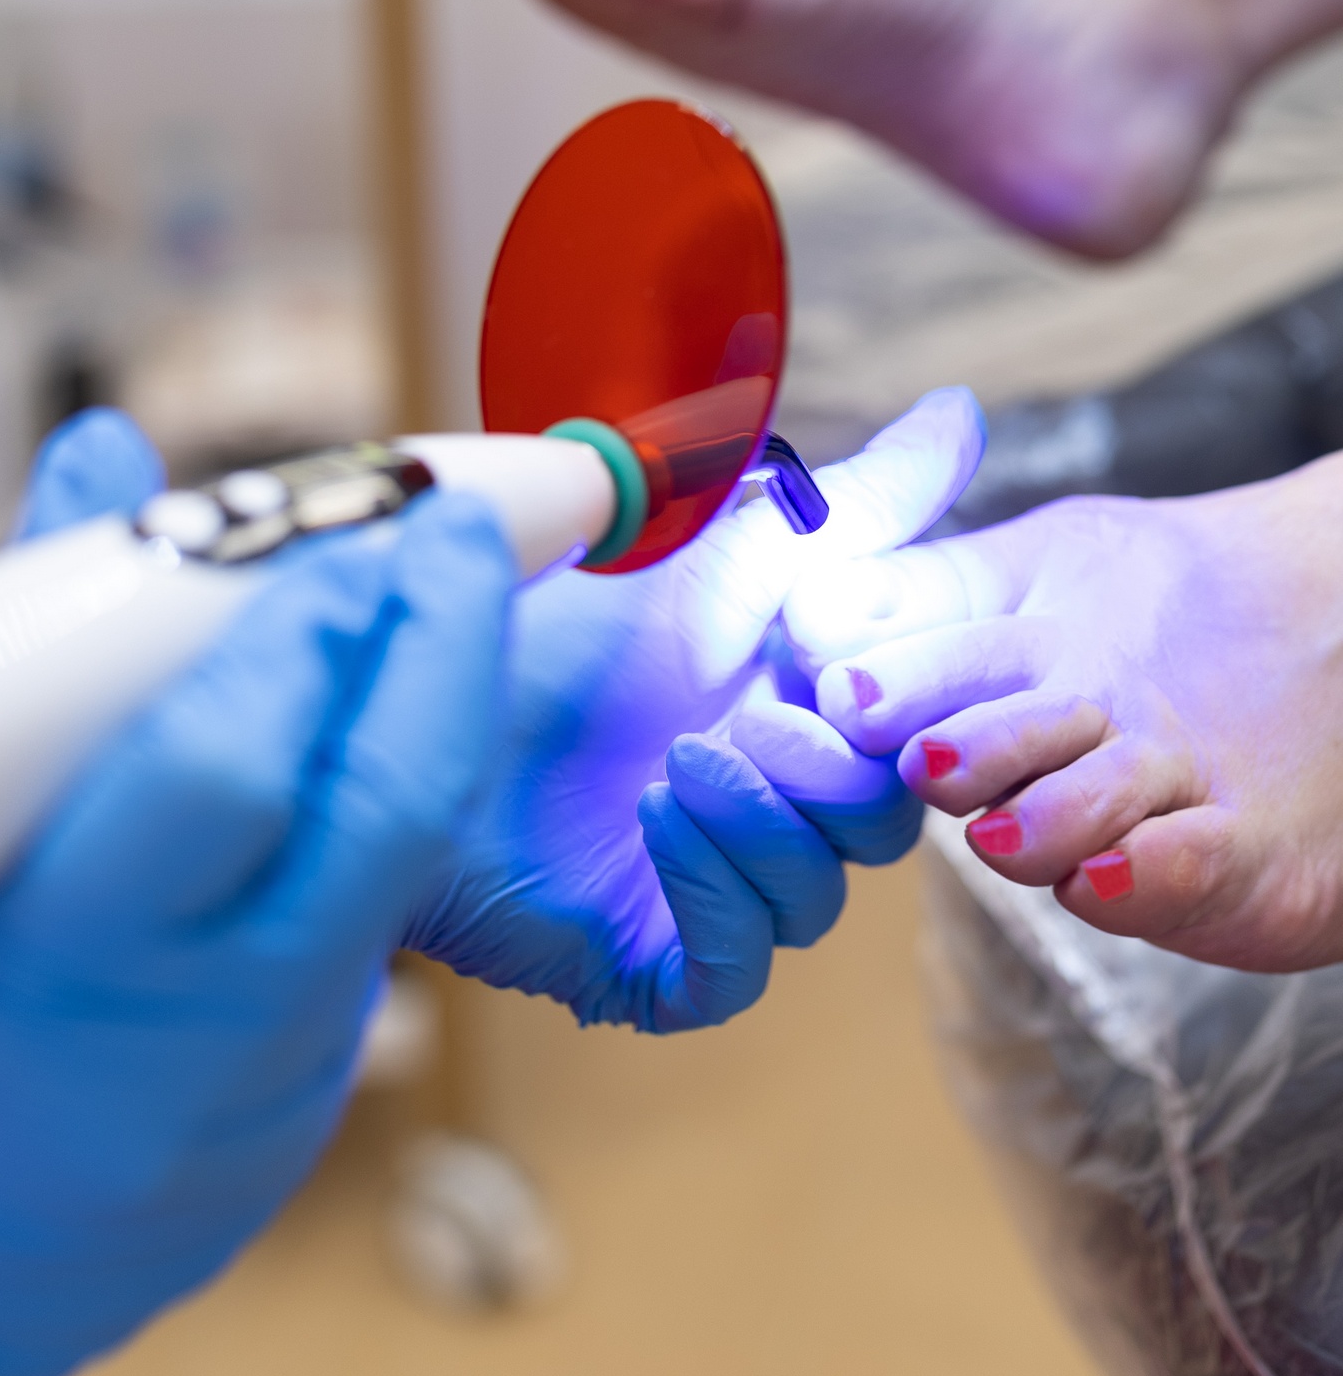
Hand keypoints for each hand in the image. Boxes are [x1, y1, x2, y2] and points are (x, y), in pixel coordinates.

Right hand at [0, 451, 512, 1375]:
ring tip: (446, 593)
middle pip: (381, 812)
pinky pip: (385, 922)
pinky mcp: (316, 1098)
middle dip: (444, 647)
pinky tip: (395, 711)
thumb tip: (109, 459)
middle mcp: (198, 1032)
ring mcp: (278, 1081)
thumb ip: (19, 660)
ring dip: (443, 708)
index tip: (341, 539)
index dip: (296, 644)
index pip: (222, 779)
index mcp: (58, 968)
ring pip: (408, 866)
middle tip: (454, 536)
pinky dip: (399, 793)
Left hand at [405, 390, 983, 1028]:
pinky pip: (740, 963)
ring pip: (821, 897)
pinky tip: (658, 810)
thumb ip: (852, 495)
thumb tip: (961, 411)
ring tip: (682, 757)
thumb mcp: (716, 540)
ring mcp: (712, 888)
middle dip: (834, 766)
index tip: (828, 645)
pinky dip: (718, 881)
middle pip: (885, 822)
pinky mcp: (653, 960)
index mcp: (799, 710)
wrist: (413, 689)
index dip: (897, 697)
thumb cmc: (552, 617)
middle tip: (758, 712)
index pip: (915, 731)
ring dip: (768, 817)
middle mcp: (768, 805)